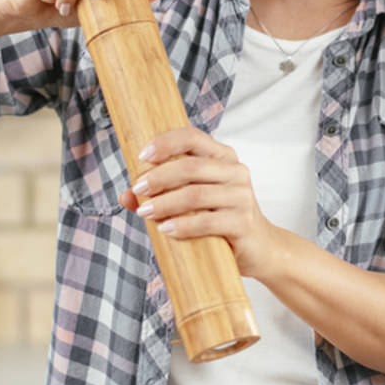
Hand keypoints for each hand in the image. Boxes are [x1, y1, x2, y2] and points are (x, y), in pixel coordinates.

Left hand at [118, 126, 281, 279]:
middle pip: (192, 166)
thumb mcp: (191, 202)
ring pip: (197, 194)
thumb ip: (160, 194)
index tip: (142, 156)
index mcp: (223, 157)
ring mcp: (242, 197)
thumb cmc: (220, 219)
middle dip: (159, 176)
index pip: (193, 137)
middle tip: (138, 188)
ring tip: (145, 212)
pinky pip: (208, 222)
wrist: (259, 247)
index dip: (165, 143)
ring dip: (165, 203)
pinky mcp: (243, 222)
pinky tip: (165, 230)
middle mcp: (236, 172)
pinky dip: (182, 225)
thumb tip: (125, 195)